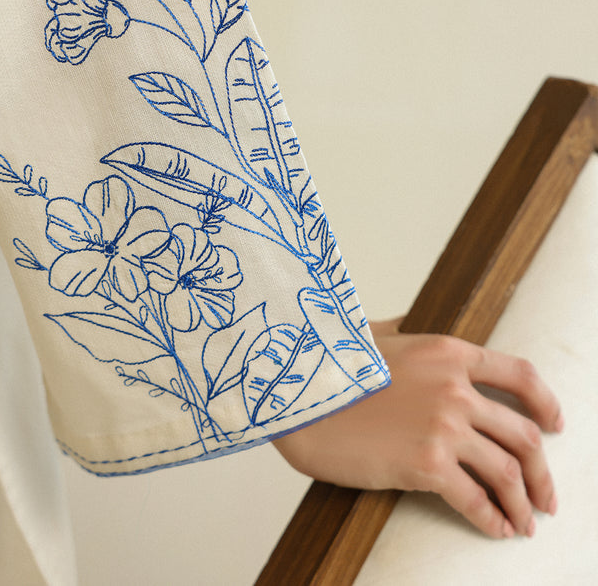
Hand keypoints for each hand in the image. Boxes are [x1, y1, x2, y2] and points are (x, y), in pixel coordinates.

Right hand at [273, 318, 562, 538]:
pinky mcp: (426, 464)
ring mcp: (444, 426)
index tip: (555, 425)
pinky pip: (475, 499)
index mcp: (448, 351)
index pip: (520, 375)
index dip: (546, 403)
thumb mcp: (375, 335)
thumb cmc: (329, 367)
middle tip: (545, 495)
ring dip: (523, 503)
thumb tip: (411, 324)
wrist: (297, 399)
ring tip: (524, 521)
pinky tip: (493, 528)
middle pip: (523, 433)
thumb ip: (404, 329)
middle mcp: (455, 387)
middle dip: (541, 471)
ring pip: (508, 470)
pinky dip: (491, 519)